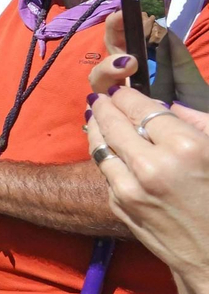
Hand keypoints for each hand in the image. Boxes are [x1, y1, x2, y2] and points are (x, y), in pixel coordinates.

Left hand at [87, 86, 208, 281]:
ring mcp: (130, 188)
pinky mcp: (119, 204)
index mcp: (185, 148)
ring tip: (96, 114)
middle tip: (101, 97)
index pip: (141, 108)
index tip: (122, 89)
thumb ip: (197, 123)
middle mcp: (151, 166)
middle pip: (114, 123)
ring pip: (101, 145)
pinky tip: (106, 144)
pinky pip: (106, 169)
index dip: (128, 95)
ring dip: (97, 127)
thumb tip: (168, 107)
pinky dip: (104, 153)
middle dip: (105, 106)